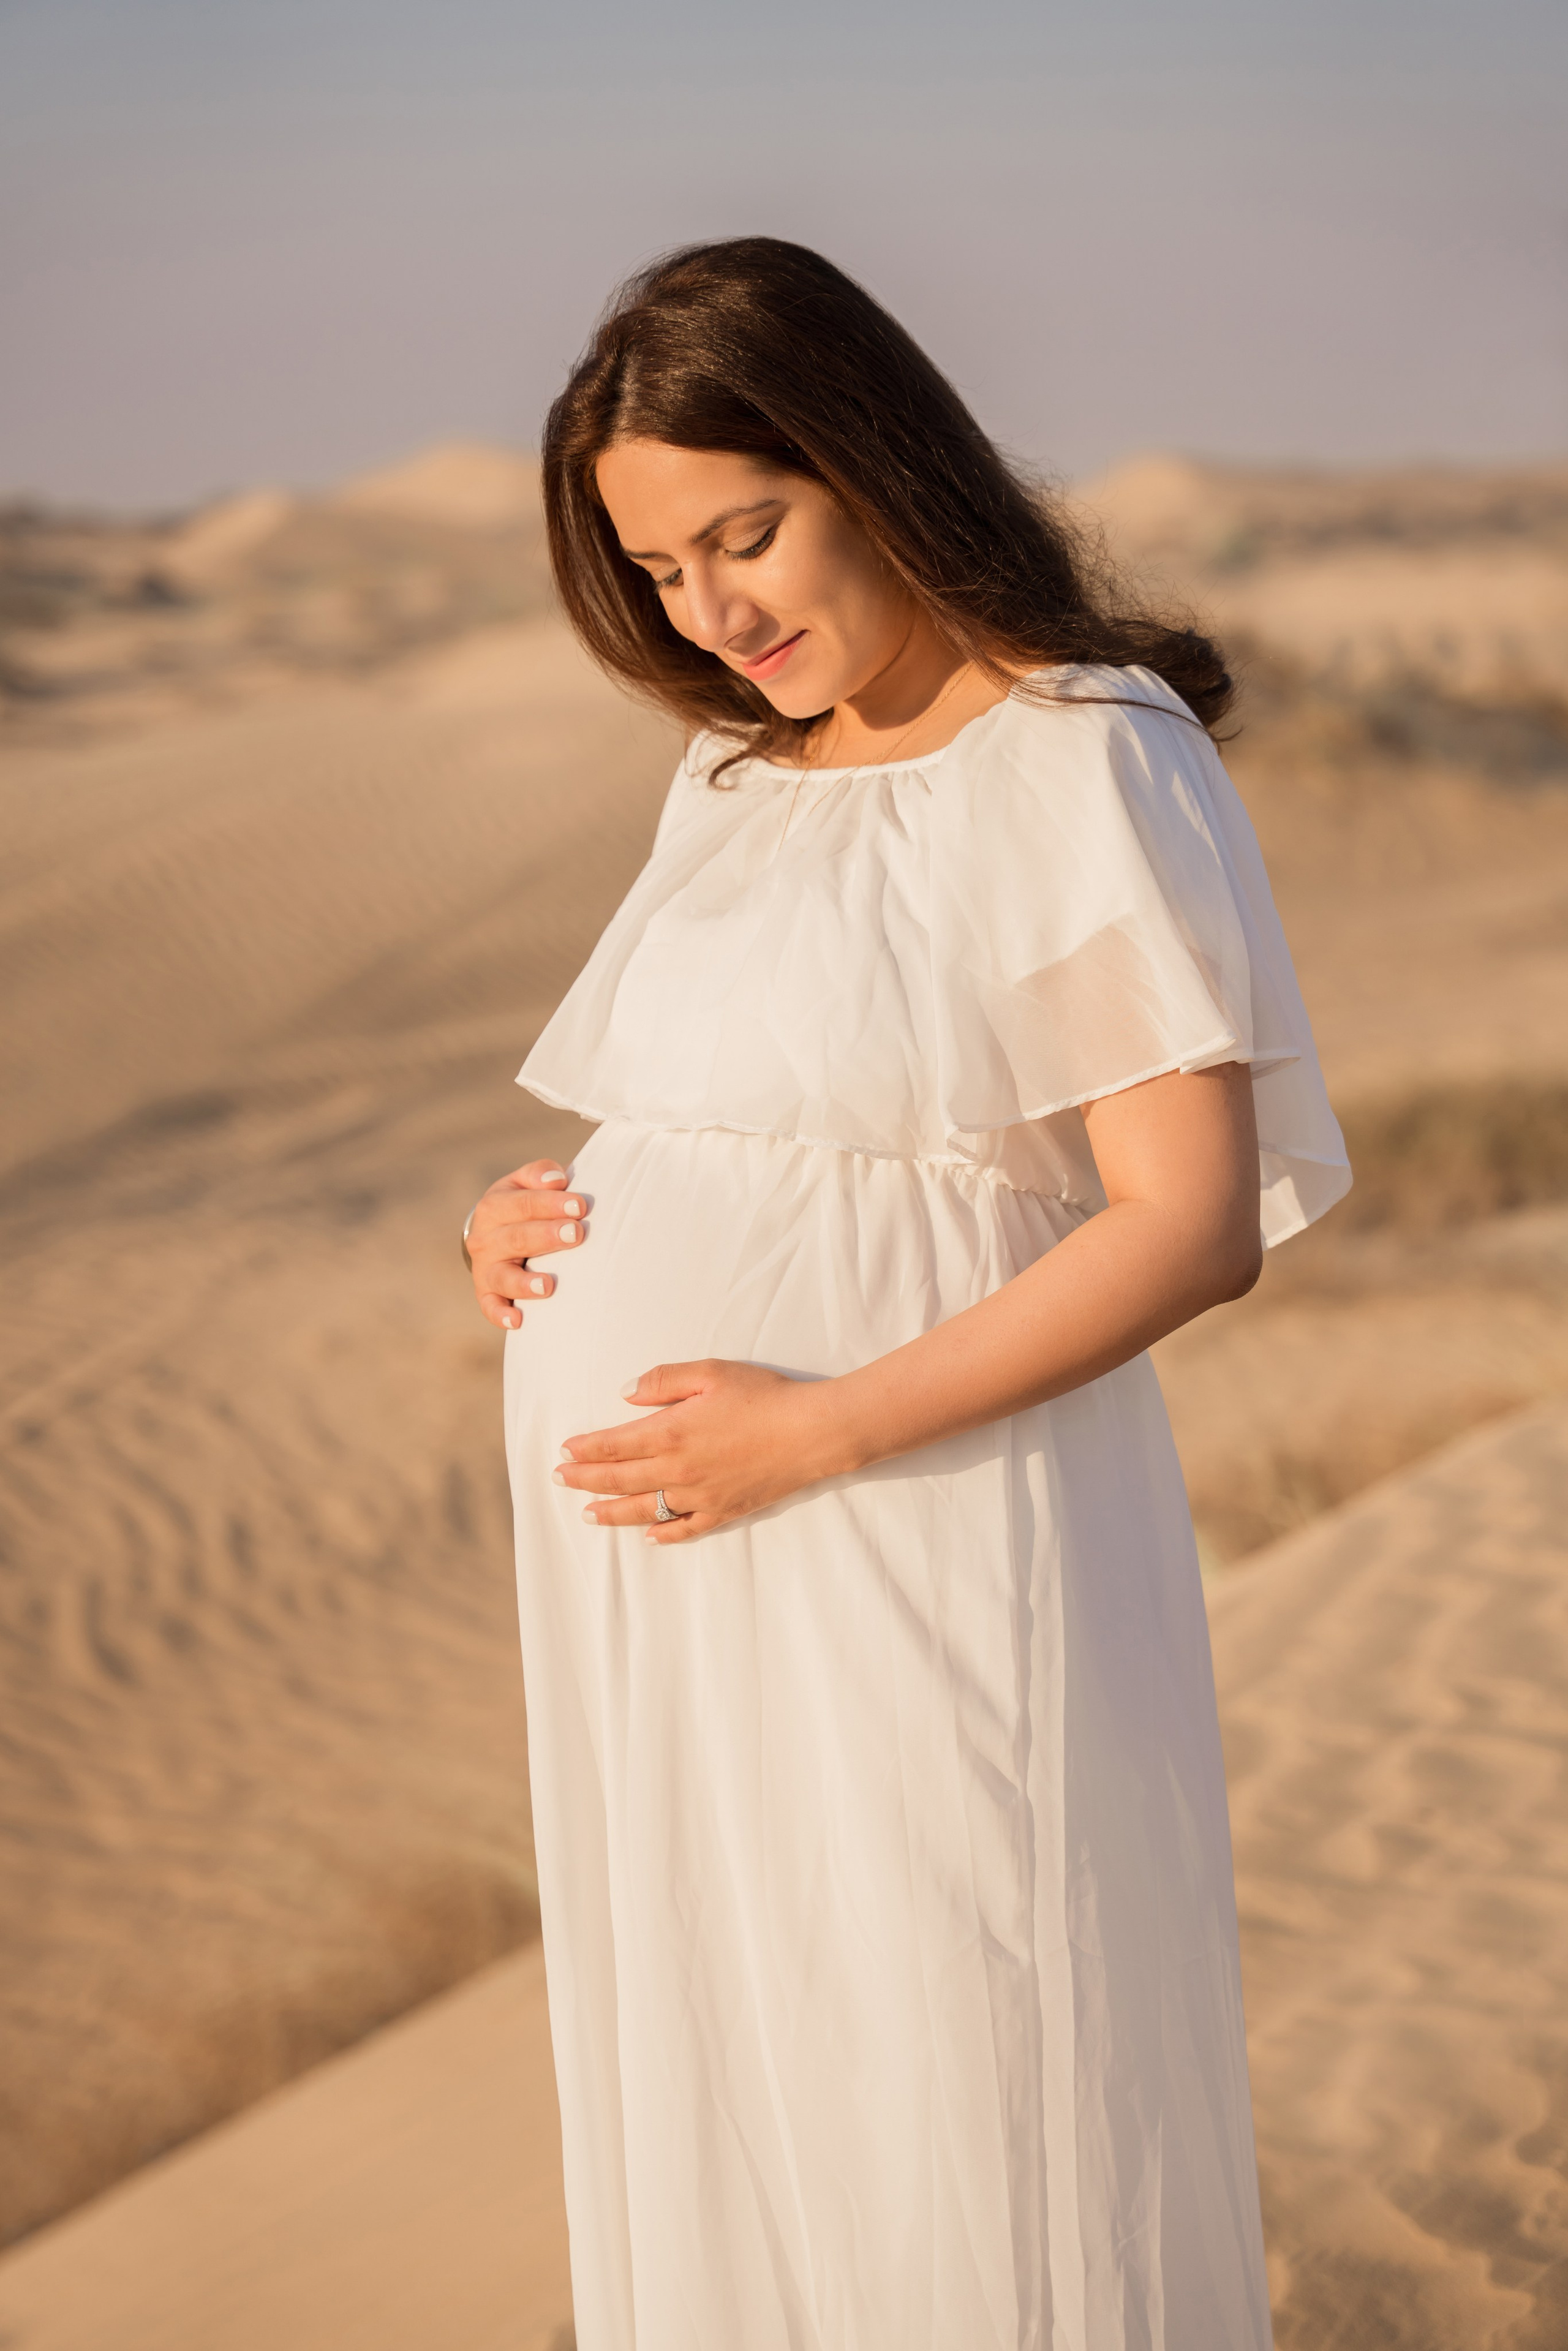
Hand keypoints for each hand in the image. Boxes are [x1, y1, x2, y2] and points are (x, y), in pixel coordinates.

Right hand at [466, 1158, 588, 1332]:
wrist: (491, 1234)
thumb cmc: (521, 1207)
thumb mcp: (524, 1184)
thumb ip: (539, 1175)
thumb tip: (556, 1179)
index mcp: (495, 1206)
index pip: (524, 1203)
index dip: (551, 1204)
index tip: (580, 1206)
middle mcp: (485, 1238)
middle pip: (516, 1238)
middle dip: (546, 1237)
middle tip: (576, 1234)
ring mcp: (485, 1269)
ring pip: (503, 1277)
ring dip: (525, 1282)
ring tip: (549, 1285)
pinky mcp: (486, 1294)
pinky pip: (490, 1307)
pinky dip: (501, 1315)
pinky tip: (517, 1322)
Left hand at [556, 1360, 843, 1544]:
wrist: (812, 1432)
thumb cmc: (764, 1395)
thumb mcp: (711, 1373)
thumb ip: (663, 1380)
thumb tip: (625, 1392)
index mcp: (671, 1432)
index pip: (615, 1444)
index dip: (586, 1449)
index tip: (564, 1450)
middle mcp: (679, 1470)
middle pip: (619, 1479)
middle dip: (585, 1480)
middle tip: (559, 1479)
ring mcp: (700, 1496)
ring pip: (643, 1509)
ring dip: (610, 1512)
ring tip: (587, 1514)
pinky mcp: (724, 1511)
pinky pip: (684, 1529)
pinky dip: (662, 1535)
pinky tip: (647, 1536)